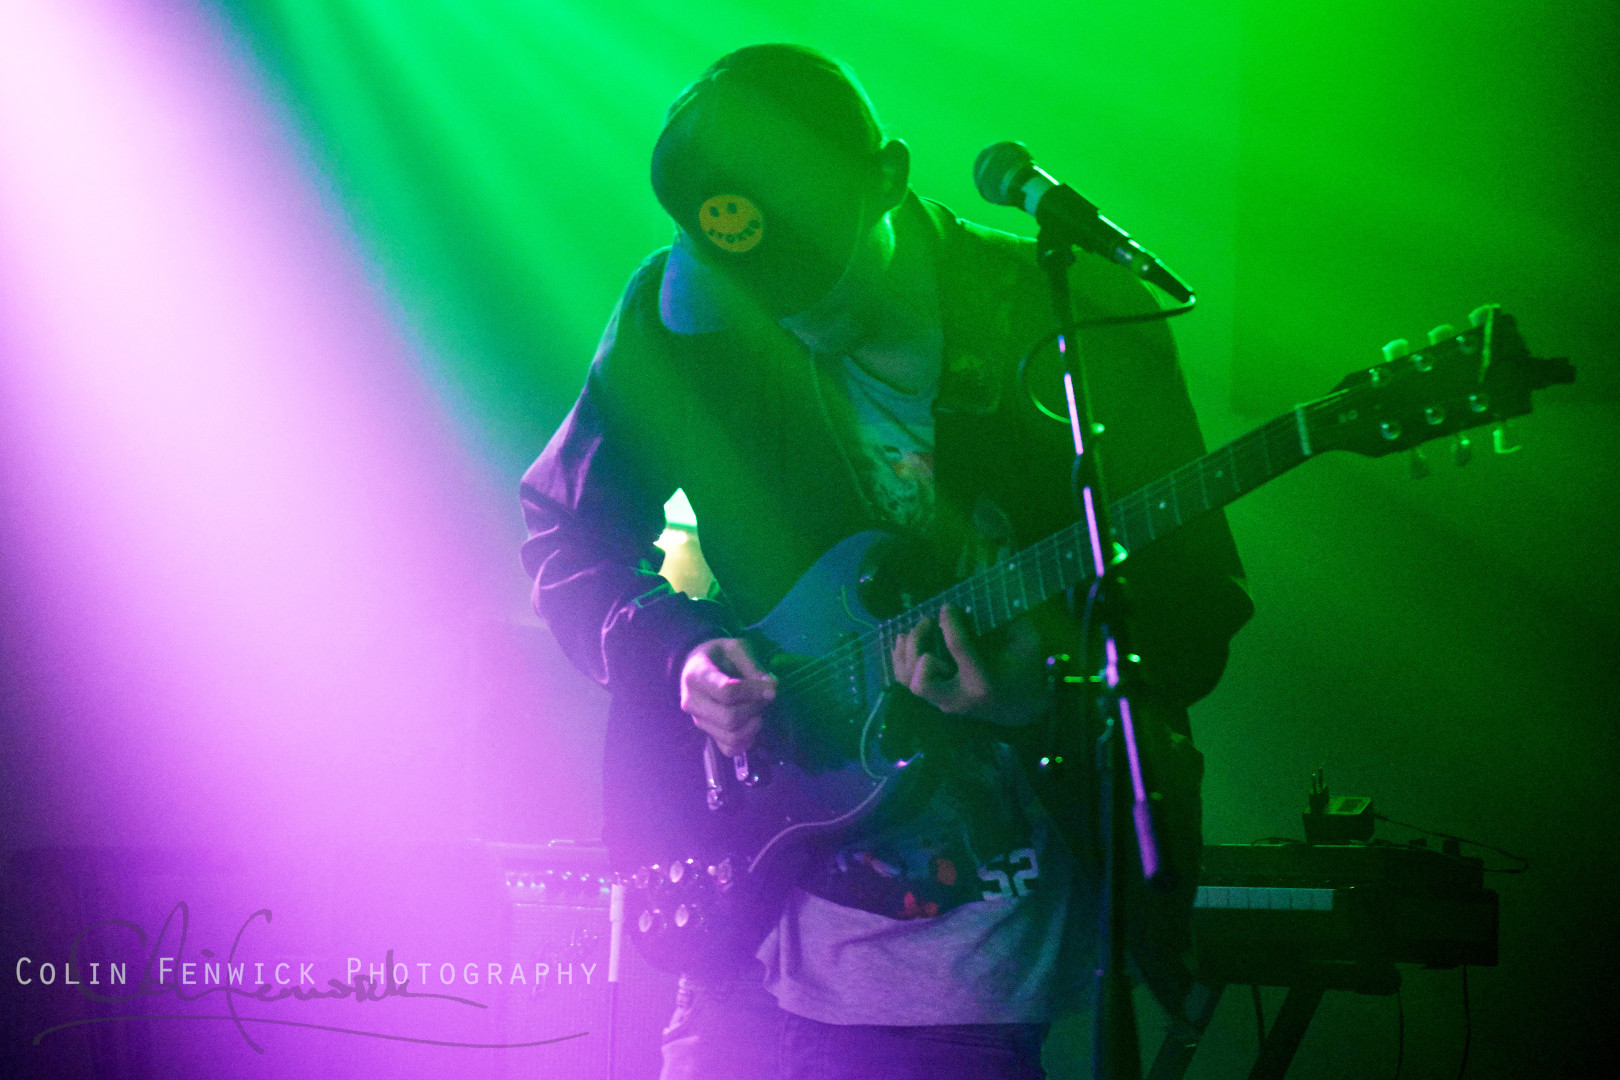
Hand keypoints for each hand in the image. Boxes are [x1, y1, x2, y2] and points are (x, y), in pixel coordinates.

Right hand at [679, 637, 777, 755]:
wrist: (697, 666)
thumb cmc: (719, 655)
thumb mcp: (736, 648)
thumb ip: (752, 665)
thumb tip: (771, 687)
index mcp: (696, 676)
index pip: (726, 692)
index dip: (754, 691)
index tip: (772, 687)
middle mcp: (692, 702)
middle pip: (729, 718)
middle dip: (755, 708)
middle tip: (765, 698)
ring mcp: (698, 721)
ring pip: (731, 736)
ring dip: (754, 725)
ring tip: (758, 709)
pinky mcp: (708, 734)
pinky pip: (730, 749)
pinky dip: (747, 741)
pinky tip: (751, 723)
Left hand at [891, 604, 1050, 726]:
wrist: (1023, 709)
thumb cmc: (1026, 672)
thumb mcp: (1027, 643)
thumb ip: (1008, 621)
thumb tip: (980, 598)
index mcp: (984, 682)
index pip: (959, 649)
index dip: (950, 622)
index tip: (947, 606)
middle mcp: (959, 697)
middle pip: (922, 679)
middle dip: (918, 646)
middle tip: (928, 621)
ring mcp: (944, 703)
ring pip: (909, 681)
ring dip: (907, 651)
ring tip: (916, 627)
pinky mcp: (936, 701)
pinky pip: (906, 681)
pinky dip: (900, 659)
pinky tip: (904, 639)